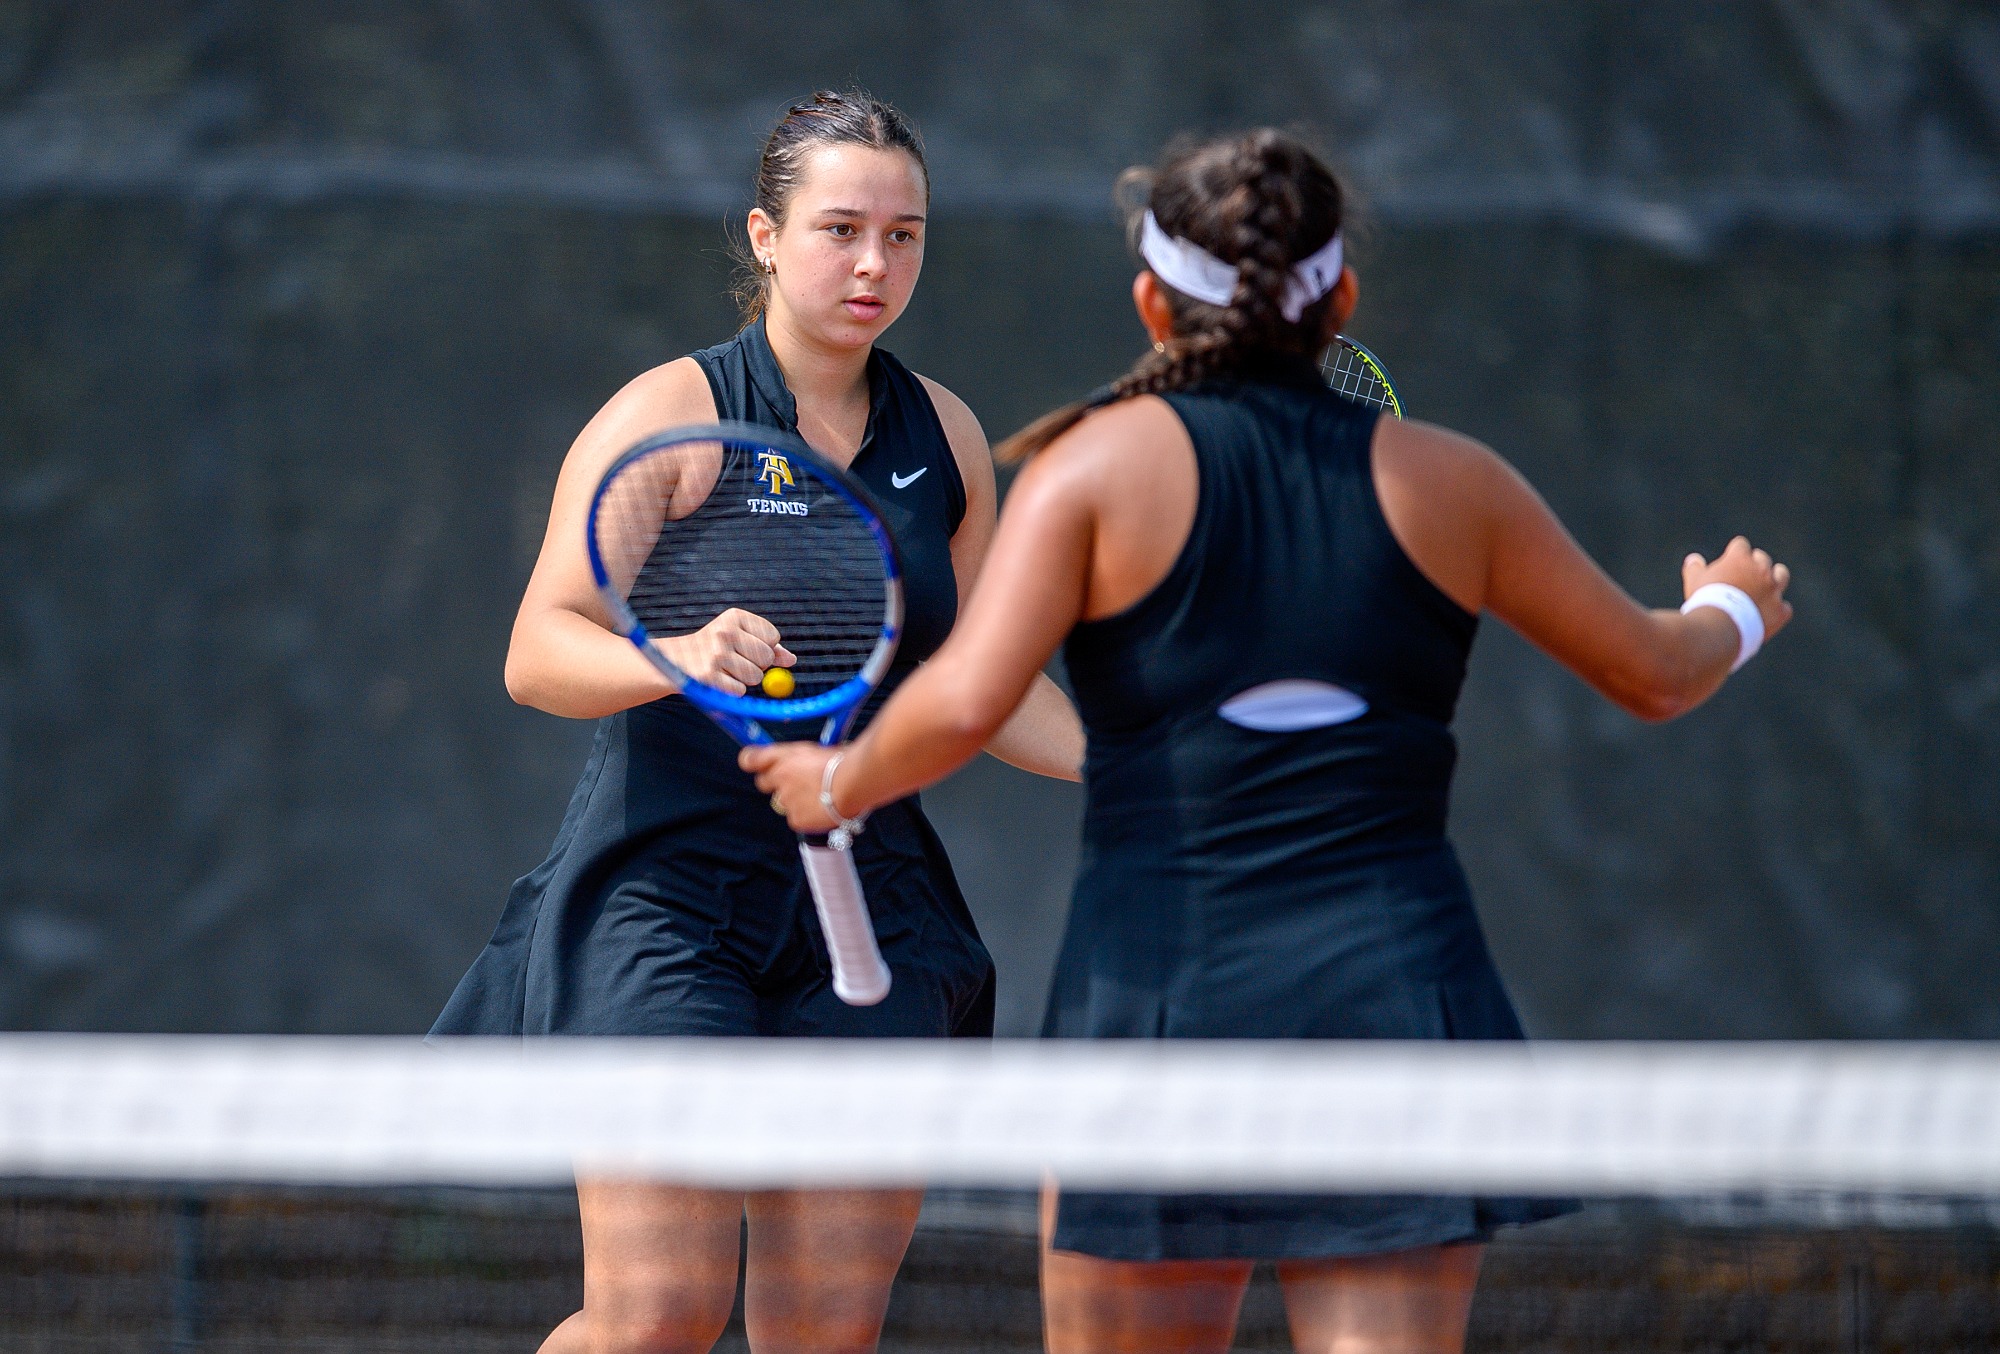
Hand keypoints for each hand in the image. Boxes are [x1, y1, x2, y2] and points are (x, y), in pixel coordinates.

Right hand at [655, 608, 795, 694]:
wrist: (676, 660)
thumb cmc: (715, 648)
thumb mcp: (740, 638)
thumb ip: (768, 647)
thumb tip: (791, 660)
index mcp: (734, 616)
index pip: (773, 636)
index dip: (765, 647)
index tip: (746, 646)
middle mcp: (724, 632)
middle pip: (766, 658)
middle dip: (757, 665)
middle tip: (736, 661)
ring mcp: (715, 654)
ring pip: (755, 677)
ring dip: (745, 679)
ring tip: (726, 670)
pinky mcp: (708, 676)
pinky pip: (740, 691)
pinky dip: (733, 690)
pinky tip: (718, 680)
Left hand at [740, 743, 839, 831]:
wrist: (854, 783)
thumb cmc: (843, 763)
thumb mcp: (819, 749)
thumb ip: (799, 756)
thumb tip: (797, 759)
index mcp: (784, 756)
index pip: (751, 759)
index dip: (751, 760)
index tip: (753, 761)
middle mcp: (779, 777)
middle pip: (763, 783)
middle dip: (776, 783)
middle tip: (798, 782)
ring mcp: (786, 800)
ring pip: (784, 802)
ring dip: (796, 800)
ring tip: (820, 796)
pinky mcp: (795, 819)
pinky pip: (796, 818)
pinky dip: (807, 816)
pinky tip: (823, 808)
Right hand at [1684, 536, 1792, 643]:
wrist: (1719, 628)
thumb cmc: (1705, 601)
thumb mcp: (1694, 581)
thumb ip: (1694, 567)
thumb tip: (1693, 559)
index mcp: (1739, 558)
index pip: (1740, 545)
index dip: (1734, 552)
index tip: (1729, 560)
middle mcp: (1761, 569)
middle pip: (1761, 558)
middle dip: (1753, 565)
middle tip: (1743, 576)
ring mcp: (1773, 590)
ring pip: (1781, 575)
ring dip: (1775, 578)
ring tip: (1766, 586)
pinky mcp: (1780, 611)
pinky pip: (1784, 607)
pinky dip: (1777, 609)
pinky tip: (1768, 613)